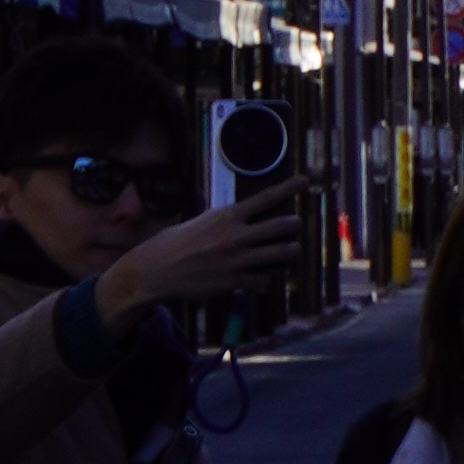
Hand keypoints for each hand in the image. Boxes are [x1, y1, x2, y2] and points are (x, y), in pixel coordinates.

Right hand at [95, 196, 298, 332]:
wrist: (157, 270)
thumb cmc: (175, 243)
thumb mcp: (201, 222)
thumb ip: (224, 222)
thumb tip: (240, 221)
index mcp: (227, 215)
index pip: (265, 198)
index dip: (288, 189)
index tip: (305, 181)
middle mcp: (236, 235)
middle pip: (279, 227)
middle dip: (293, 226)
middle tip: (298, 225)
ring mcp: (238, 259)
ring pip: (278, 254)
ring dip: (289, 252)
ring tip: (292, 250)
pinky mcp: (234, 282)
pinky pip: (263, 279)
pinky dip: (267, 278)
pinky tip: (265, 278)